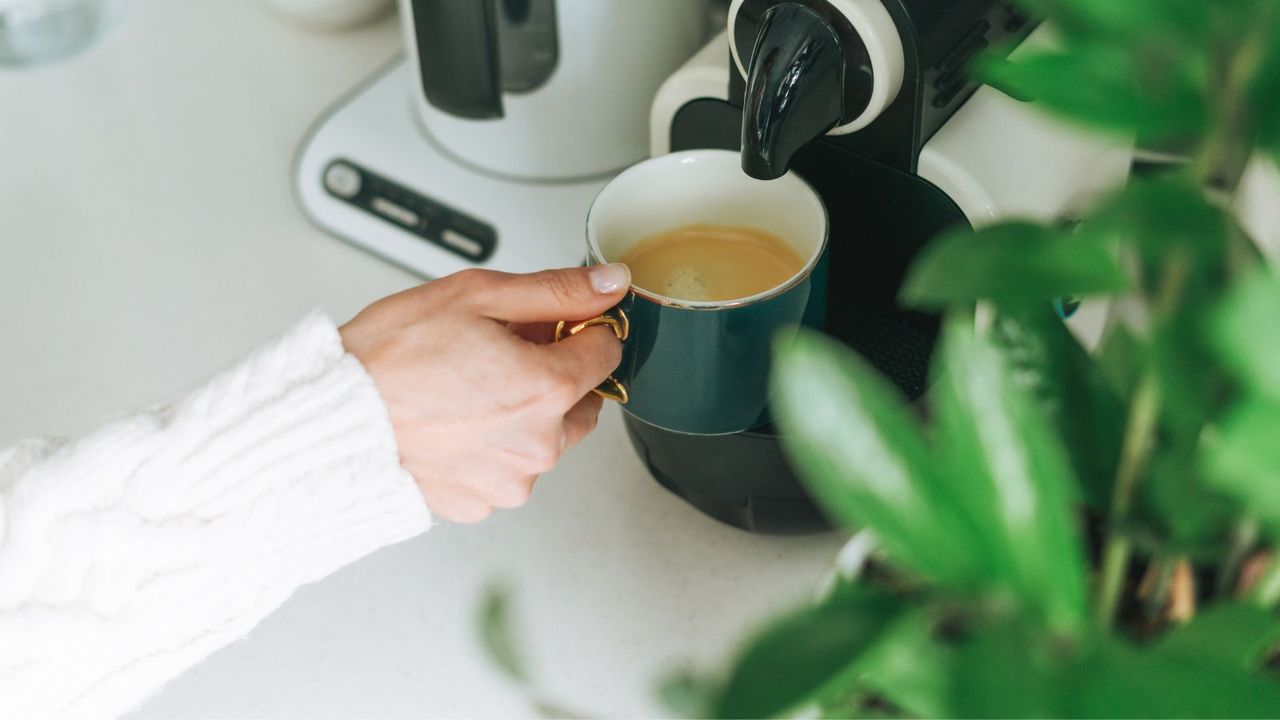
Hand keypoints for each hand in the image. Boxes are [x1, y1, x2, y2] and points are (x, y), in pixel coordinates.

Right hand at [339, 264, 629, 522]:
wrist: (329, 420)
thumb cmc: (389, 359)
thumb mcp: (476, 296)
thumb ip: (556, 290)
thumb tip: (609, 283)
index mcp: (548, 389)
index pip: (607, 352)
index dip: (580, 329)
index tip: (550, 325)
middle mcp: (539, 445)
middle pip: (581, 400)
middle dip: (555, 374)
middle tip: (498, 353)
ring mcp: (510, 481)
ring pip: (544, 438)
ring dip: (524, 414)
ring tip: (466, 390)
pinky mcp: (481, 503)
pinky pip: (504, 468)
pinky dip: (490, 447)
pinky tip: (452, 423)